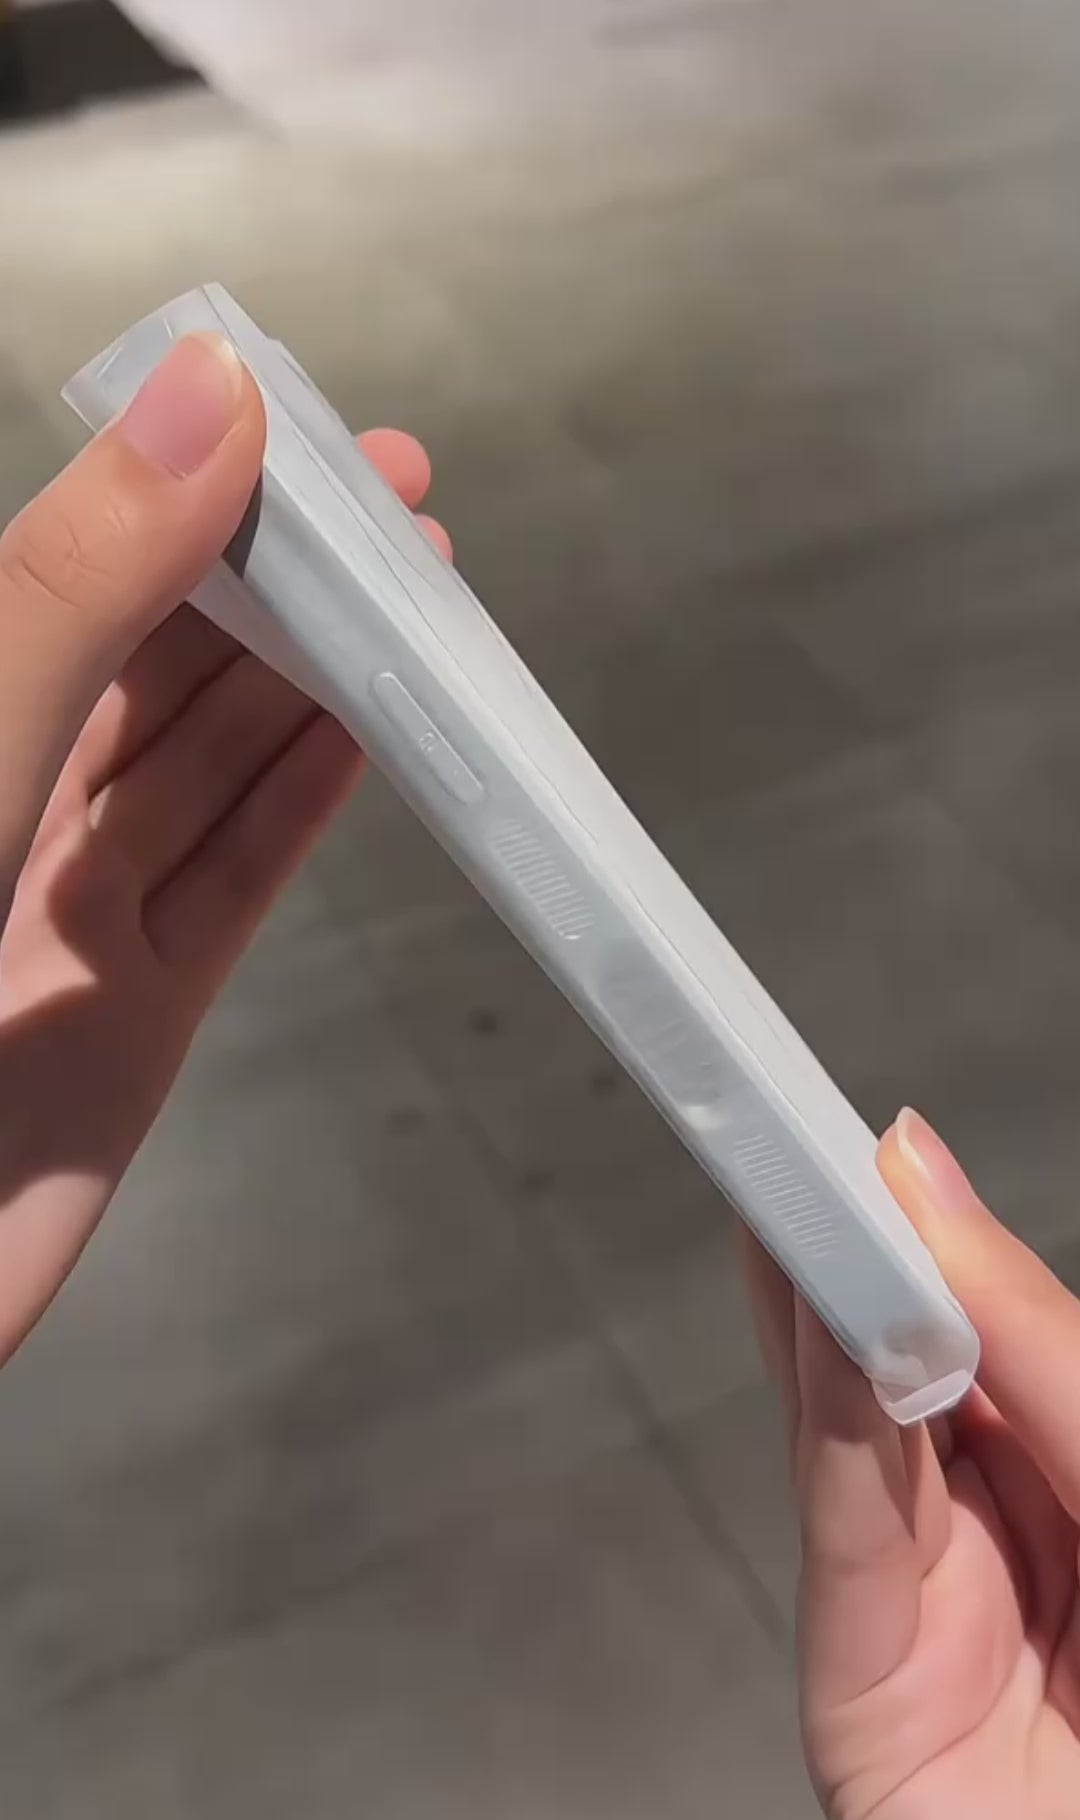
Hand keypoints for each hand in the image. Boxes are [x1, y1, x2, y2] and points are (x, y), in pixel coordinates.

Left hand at [0, 332, 448, 1360]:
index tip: (315, 433)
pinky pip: (234, 884)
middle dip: (282, 581)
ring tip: (415, 602)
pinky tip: (367, 735)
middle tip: (406, 513)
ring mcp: (69, 914)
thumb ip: (78, 587)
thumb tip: (212, 391)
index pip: (86, 569)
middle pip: (162, 661)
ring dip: (312, 681)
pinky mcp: (135, 1019)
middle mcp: (3, 798)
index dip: (202, 488)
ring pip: (209, 766)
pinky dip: (302, 806)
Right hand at [745, 1109, 1079, 1819]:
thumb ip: (1039, 1341)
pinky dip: (831, 1427)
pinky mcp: (865, 1729)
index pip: (954, 1337)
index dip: (903, 1236)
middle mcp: (977, 1551)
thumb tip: (921, 1172)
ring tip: (791, 1195)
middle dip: (828, 1256)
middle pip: (876, 1378)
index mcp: (1046, 1484)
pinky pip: (851, 1548)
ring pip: (844, 1446)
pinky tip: (826, 1325)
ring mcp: (916, 1638)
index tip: (858, 1140)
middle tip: (777, 1134)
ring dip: (813, 1314)